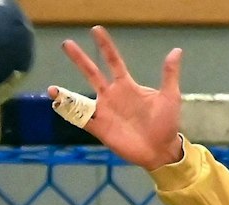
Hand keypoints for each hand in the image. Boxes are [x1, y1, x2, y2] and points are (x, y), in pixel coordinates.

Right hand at [53, 26, 184, 170]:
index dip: (105, 47)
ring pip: (81, 98)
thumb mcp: (170, 97)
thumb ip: (169, 74)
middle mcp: (112, 96)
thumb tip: (177, 51)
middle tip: (67, 43)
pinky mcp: (101, 128)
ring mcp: (104, 111)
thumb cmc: (166, 123)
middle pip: (92, 74)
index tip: (96, 30)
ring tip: (51, 88)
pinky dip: (69, 114)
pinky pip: (81, 119)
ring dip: (65, 94)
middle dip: (79, 59)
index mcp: (126, 86)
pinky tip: (57, 108)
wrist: (162, 150)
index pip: (113, 62)